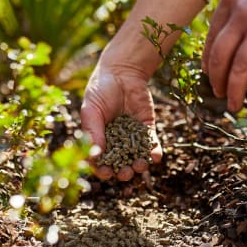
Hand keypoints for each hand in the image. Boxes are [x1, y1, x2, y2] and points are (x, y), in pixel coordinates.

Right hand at [81, 60, 161, 180]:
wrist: (121, 73)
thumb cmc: (100, 91)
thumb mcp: (91, 111)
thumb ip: (94, 132)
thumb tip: (96, 156)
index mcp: (100, 140)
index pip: (101, 161)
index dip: (103, 170)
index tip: (106, 173)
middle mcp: (116, 141)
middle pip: (121, 164)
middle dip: (124, 172)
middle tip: (126, 173)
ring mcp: (133, 136)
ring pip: (137, 156)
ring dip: (139, 165)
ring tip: (140, 165)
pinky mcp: (147, 128)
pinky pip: (152, 143)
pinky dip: (154, 152)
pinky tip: (155, 156)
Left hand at [202, 0, 246, 111]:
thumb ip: (235, 13)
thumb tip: (225, 45)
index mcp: (229, 0)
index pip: (211, 40)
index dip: (208, 63)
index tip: (209, 77)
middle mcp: (241, 12)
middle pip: (221, 57)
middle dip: (217, 82)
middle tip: (219, 95)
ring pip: (240, 68)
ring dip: (235, 92)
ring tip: (234, 106)